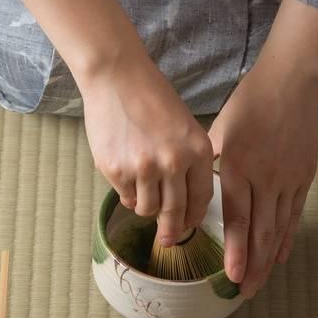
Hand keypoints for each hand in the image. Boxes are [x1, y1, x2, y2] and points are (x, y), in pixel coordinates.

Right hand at [81, 51, 213, 245]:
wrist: (117, 77)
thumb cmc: (152, 98)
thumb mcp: (186, 127)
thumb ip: (189, 162)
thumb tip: (183, 202)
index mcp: (197, 151)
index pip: (201, 198)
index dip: (194, 217)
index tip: (188, 226)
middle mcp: (173, 163)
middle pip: (176, 211)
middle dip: (172, 230)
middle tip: (168, 240)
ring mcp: (143, 168)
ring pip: (148, 209)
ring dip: (147, 208)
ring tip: (143, 194)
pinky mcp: (116, 170)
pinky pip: (126, 197)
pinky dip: (127, 195)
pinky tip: (127, 178)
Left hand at [210, 0, 317, 297]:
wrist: (291, 85)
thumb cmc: (249, 104)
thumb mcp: (218, 130)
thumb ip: (208, 162)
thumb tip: (194, 187)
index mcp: (238, 167)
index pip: (238, 219)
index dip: (236, 251)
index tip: (231, 276)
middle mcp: (265, 179)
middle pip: (260, 232)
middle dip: (253, 266)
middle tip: (245, 293)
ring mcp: (288, 180)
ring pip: (279, 228)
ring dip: (268, 260)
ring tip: (260, 284)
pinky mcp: (303, 178)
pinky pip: (294, 215)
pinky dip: (287, 238)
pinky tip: (279, 257)